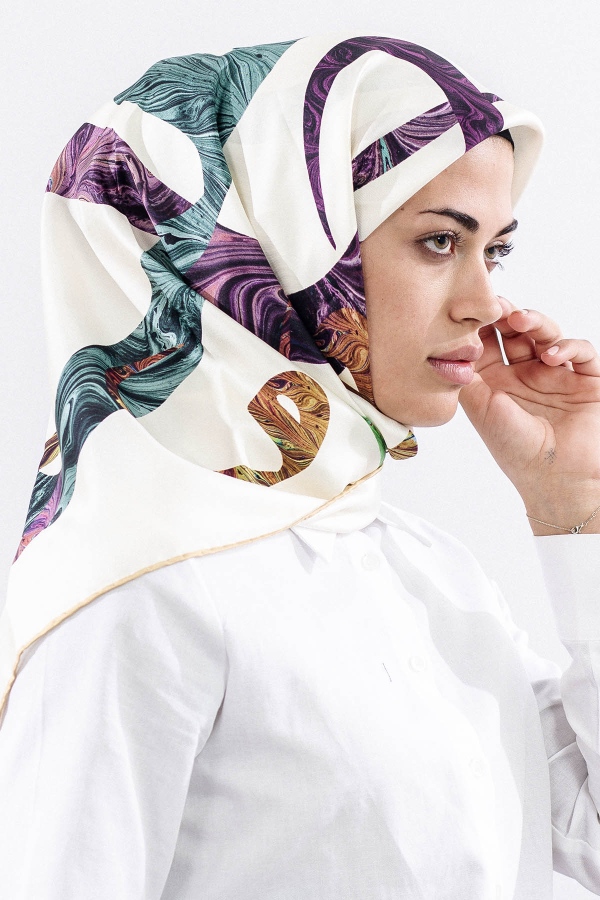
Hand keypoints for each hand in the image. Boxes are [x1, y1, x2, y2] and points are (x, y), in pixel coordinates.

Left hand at [459, 297, 599, 533]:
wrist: (559, 482)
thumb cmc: (518, 454)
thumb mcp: (482, 413)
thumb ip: (466, 381)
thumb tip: (447, 349)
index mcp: (498, 381)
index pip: (489, 342)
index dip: (481, 325)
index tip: (470, 310)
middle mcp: (526, 373)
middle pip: (516, 331)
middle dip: (506, 313)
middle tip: (496, 304)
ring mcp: (557, 374)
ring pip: (546, 333)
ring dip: (534, 321)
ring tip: (520, 320)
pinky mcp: (586, 380)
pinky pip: (580, 351)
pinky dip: (568, 346)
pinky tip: (551, 355)